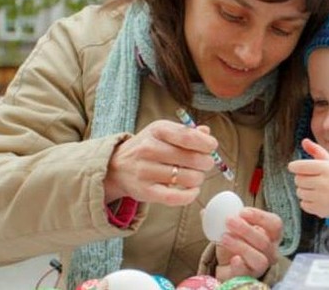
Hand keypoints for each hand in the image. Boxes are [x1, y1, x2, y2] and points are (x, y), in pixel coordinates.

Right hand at [103, 120, 217, 205]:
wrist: (117, 166)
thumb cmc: (148, 147)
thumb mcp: (164, 132)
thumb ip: (187, 132)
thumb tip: (207, 133)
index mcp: (157, 130)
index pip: (188, 136)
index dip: (206, 143)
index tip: (212, 147)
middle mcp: (149, 149)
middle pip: (192, 158)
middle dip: (206, 162)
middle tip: (204, 164)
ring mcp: (146, 171)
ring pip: (188, 178)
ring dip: (198, 178)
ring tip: (194, 175)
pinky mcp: (145, 191)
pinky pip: (176, 197)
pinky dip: (190, 195)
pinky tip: (193, 190)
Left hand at [214, 208, 282, 280]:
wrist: (229, 265)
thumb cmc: (236, 243)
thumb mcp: (232, 229)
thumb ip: (224, 218)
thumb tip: (205, 212)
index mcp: (271, 235)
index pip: (274, 224)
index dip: (260, 216)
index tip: (242, 211)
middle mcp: (270, 251)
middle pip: (264, 240)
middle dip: (246, 229)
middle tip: (229, 221)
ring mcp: (261, 266)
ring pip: (258, 257)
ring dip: (241, 246)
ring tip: (224, 237)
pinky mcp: (249, 276)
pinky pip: (247, 272)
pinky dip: (240, 265)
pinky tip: (233, 259)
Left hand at [287, 139, 328, 218]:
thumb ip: (317, 151)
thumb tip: (304, 141)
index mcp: (326, 168)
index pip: (299, 166)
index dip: (295, 166)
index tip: (295, 167)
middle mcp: (324, 183)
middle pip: (298, 180)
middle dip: (302, 178)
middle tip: (313, 179)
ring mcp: (322, 198)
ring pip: (299, 192)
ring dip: (305, 191)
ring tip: (317, 189)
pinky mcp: (321, 210)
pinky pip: (303, 204)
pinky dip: (308, 202)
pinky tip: (319, 199)